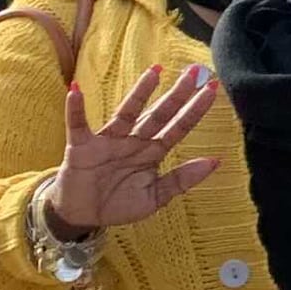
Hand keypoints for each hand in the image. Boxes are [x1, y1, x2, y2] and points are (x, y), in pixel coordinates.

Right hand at [47, 64, 222, 232]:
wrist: (83, 217)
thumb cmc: (119, 204)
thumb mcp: (155, 196)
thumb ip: (182, 179)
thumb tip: (215, 161)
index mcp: (152, 152)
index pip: (177, 127)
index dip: (194, 110)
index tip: (213, 90)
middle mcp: (134, 141)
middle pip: (158, 114)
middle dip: (176, 95)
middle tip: (194, 72)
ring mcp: (108, 141)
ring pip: (126, 113)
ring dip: (140, 92)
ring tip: (155, 72)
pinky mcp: (82, 146)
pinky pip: (78, 124)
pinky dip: (75, 109)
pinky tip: (76, 91)